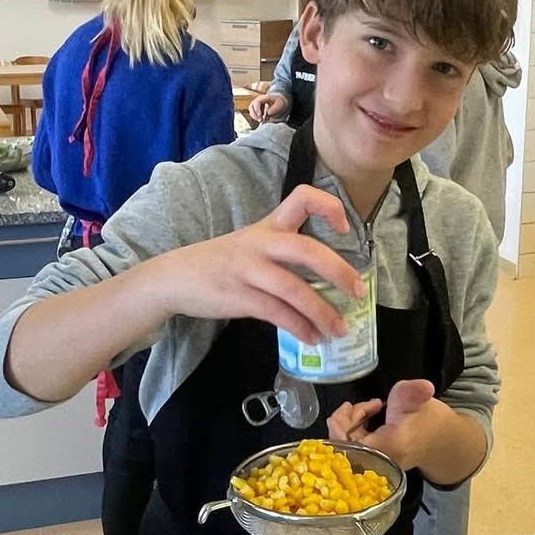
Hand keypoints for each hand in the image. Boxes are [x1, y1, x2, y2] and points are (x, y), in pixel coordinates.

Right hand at [151, 184, 364, 343]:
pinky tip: (312, 338)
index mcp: (269, 225)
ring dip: (323, 313)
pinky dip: (300, 328)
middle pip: (307, 250)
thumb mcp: (252, 244)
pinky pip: (278, 313)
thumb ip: (284, 252)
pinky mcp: (240, 297)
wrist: (176, 277)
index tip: (344, 227)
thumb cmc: (222, 261)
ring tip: (340, 329)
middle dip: (338, 271)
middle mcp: (261, 242)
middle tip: (358, 291)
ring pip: (295, 289)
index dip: (328, 207)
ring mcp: (249, 270)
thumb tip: (327, 281)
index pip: (302, 197)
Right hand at [248, 93, 286, 122]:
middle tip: (260, 120)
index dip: (257, 109)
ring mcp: (256, 104)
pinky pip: (253, 112)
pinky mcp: (256, 108)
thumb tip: (267, 113)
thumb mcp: (279, 104)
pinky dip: (255, 117)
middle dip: (254, 114)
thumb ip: (274, 109)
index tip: (260, 115)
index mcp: (264, 97)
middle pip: (251, 106)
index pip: (257, 102)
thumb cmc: (279, 102)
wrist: (279, 101)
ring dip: (254, 116)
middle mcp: (258, 100)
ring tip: (261, 120)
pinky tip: (261, 119)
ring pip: (251, 110)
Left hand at [327, 379, 436, 469]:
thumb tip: (424, 387)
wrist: (443, 441)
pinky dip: (355, 430)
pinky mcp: (374, 460)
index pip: (351, 447)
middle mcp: (379, 460)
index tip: (346, 408)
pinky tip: (365, 416)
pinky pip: (355, 447)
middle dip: (344, 422)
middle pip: (344, 447)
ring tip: (365, 407)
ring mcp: (376, 463)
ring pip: (348, 446)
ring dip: (350, 423)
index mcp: (388, 448)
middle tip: (352, 404)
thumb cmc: (428, 420)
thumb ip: (414, 393)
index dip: (339, 428)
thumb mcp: (419, 399)